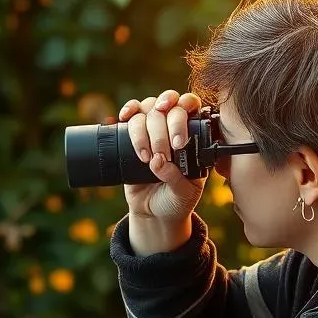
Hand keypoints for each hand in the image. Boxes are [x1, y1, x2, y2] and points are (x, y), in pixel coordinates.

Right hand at [119, 90, 206, 224]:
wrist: (154, 212)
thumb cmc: (176, 200)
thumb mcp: (184, 194)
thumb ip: (176, 178)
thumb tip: (158, 161)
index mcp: (193, 135)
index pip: (191, 107)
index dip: (182, 117)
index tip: (177, 142)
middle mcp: (173, 125)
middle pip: (167, 106)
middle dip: (162, 131)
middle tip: (162, 155)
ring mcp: (153, 127)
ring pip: (148, 109)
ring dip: (144, 132)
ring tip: (146, 158)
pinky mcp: (134, 133)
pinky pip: (131, 114)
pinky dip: (128, 112)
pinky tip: (124, 118)